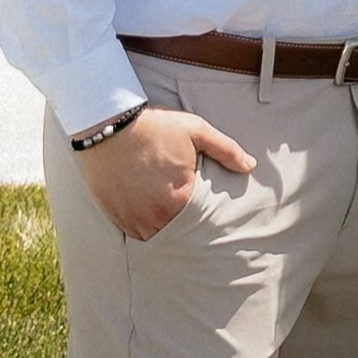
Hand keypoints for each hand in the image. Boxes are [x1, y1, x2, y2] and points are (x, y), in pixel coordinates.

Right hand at [79, 105, 251, 241]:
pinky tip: (145, 212)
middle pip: (175, 232)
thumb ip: (226, 150)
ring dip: (159, 228)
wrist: (107, 122)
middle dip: (182, 227)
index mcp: (178, 198)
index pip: (199, 223)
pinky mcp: (112, 213)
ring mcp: (131, 216)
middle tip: (187, 220)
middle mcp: (154, 214)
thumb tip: (250, 165)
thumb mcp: (196, 131)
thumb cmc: (154, 126)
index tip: (208, 220)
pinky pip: (131, 231)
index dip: (203, 221)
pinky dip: (139, 225)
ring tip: (165, 216)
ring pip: (151, 234)